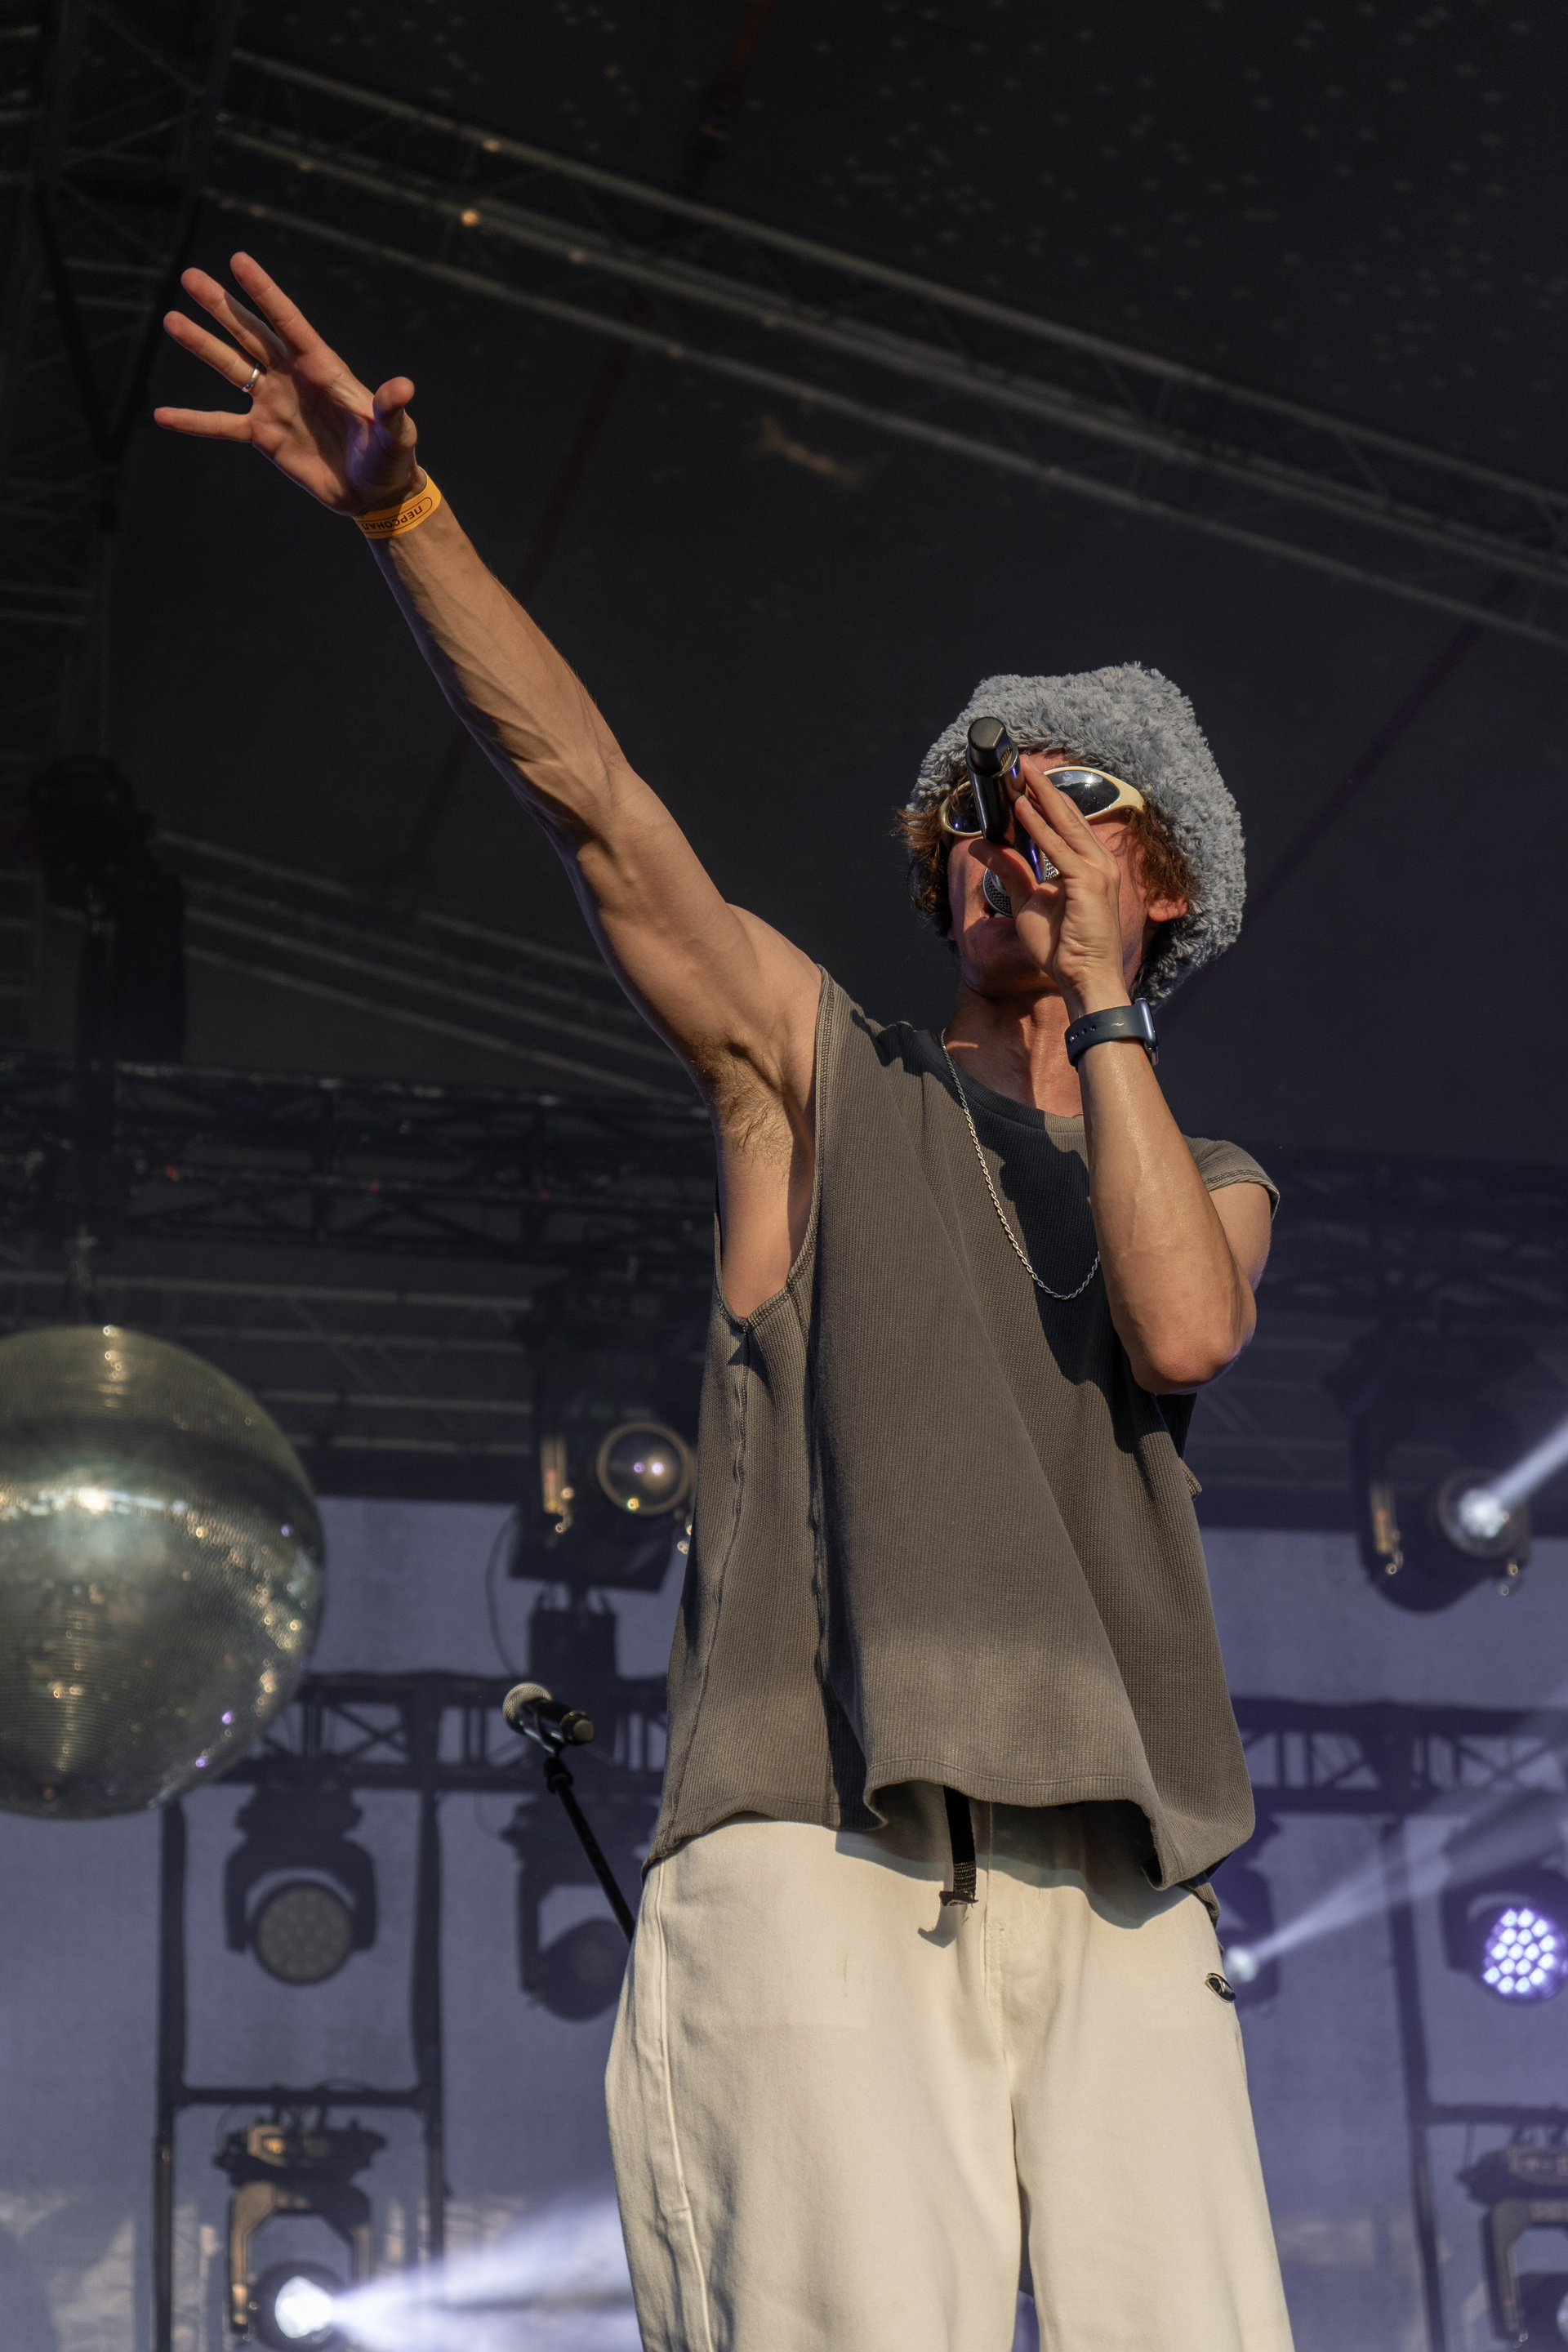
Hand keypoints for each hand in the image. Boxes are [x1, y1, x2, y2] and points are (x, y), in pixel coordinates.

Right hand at [154, 252, 420, 515]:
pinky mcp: (264, 435)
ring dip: (202, 344)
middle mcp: (292, 377)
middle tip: (189, 277)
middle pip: (250, 334)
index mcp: (321, 367)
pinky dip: (194, 421)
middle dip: (221, 306)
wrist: (375, 493)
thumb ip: (391, 409)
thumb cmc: (391, 457)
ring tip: (171, 320)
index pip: (287, 321)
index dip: (264, 292)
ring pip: (231, 367)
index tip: (238, 261)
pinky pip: (222, 424)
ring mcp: (274, 403)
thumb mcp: (395, 433)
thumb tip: (403, 387)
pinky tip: (162, 415)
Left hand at [978, 771, 1132, 1016]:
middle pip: (1068, 816)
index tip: (1025, 781)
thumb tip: (983, 846)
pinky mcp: (1088, 882)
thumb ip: (1010, 872)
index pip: (1066, 824)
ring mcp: (1097, 871)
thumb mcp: (1028, 903)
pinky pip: (1058, 847)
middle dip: (1043, 789)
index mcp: (1088, 867)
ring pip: (1065, 824)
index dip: (1046, 800)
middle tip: (1024, 764)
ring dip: (1042, 797)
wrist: (1084, 979)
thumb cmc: (1063, 949)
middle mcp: (1098, 863)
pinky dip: (1039, 826)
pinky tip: (1022, 809)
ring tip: (1023, 774)